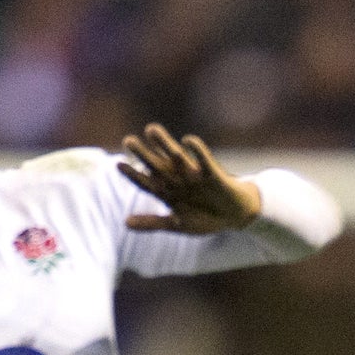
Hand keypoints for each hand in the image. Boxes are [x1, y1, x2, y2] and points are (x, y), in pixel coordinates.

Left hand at [118, 124, 262, 235]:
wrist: (236, 216)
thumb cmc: (206, 218)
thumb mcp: (177, 224)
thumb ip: (152, 223)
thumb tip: (124, 223)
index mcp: (169, 193)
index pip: (147, 182)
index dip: (133, 174)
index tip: (118, 164)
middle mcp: (179, 181)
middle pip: (157, 166)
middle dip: (143, 155)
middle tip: (128, 141)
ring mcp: (195, 177)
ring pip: (177, 158)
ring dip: (165, 145)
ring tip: (151, 129)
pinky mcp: (214, 175)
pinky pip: (205, 161)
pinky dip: (198, 152)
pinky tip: (188, 140)